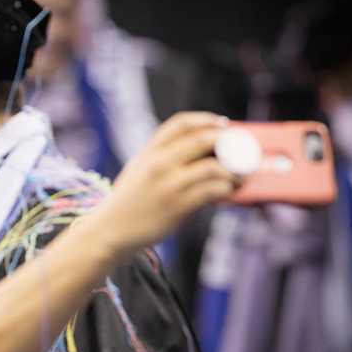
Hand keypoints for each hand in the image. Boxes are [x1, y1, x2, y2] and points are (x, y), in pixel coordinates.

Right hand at [89, 111, 238, 255]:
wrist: (110, 230)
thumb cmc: (128, 203)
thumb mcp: (138, 171)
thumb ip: (161, 159)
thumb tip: (197, 155)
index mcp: (149, 151)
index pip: (182, 123)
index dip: (207, 120)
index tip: (222, 125)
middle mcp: (159, 162)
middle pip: (204, 139)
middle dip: (229, 143)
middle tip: (240, 151)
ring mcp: (169, 183)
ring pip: (214, 167)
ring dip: (234, 170)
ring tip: (240, 176)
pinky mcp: (178, 204)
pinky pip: (213, 190)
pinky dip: (227, 188)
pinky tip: (229, 191)